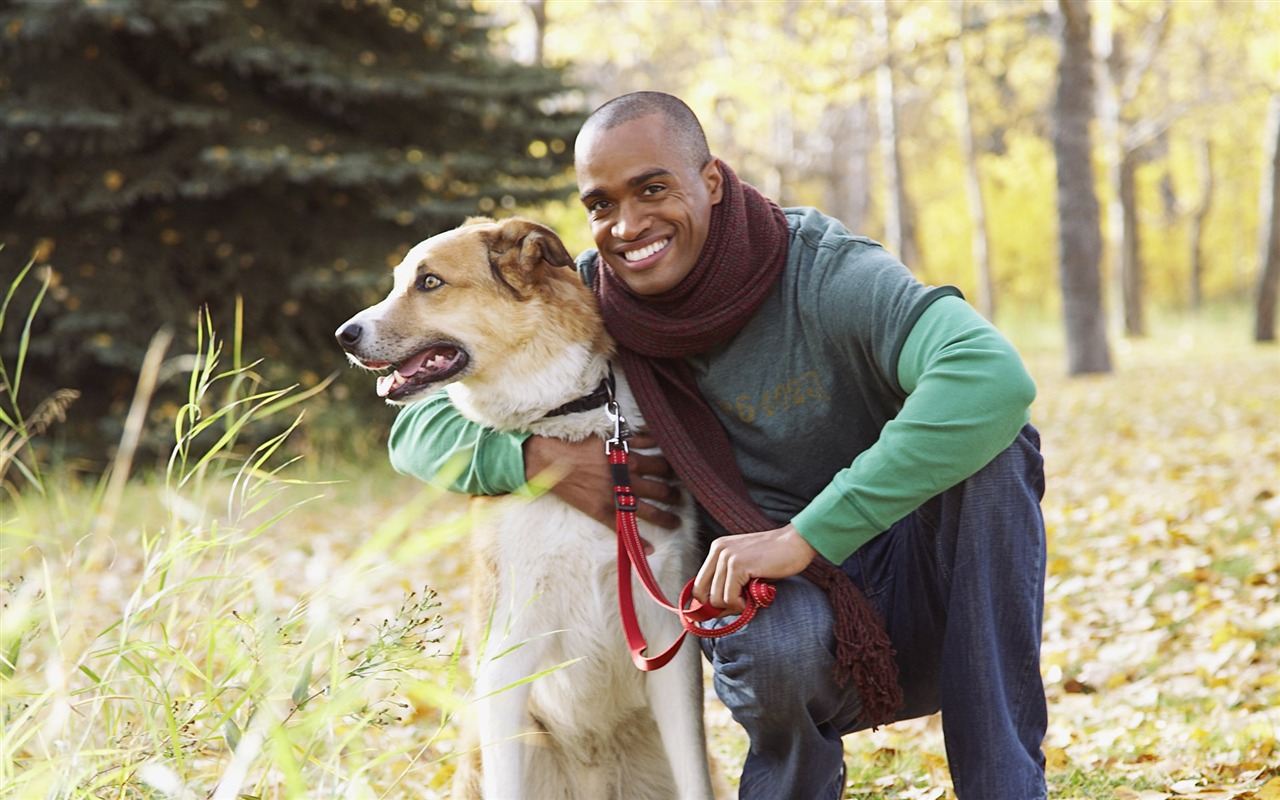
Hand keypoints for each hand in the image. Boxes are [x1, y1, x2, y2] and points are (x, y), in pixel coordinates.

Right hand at [523, 433, 682, 529]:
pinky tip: (650, 548)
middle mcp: (625, 479)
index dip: (674, 470)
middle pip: (659, 489)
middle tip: (682, 498)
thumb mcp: (608, 436)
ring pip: (648, 510)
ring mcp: (614, 497)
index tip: (682, 474)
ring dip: (665, 517)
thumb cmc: (577, 443)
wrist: (549, 459)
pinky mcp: (600, 511)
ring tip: (676, 522)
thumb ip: (632, 439)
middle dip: (674, 495)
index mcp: (629, 459)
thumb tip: (652, 438)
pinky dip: (637, 540)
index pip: (662, 466)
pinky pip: (622, 528)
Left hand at [693, 524, 816, 613]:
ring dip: (733, 606)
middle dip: (719, 607)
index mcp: (717, 549)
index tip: (724, 610)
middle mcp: (718, 550)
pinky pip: (730, 597)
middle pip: (702, 593)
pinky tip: (754, 599)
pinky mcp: (738, 565)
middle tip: (740, 606)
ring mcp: (727, 556)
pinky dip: (741, 605)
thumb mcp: (746, 569)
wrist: (796, 543)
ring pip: (716, 598)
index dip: (708, 603)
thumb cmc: (775, 559)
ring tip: (750, 600)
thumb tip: (713, 612)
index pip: (698, 584)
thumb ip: (728, 583)